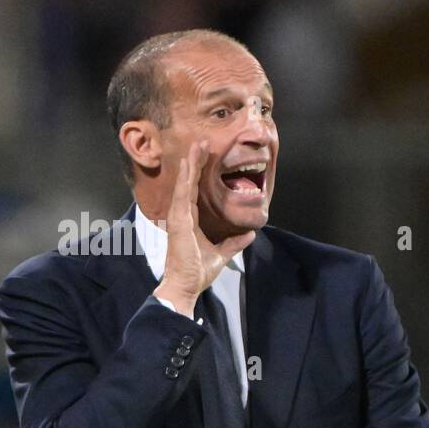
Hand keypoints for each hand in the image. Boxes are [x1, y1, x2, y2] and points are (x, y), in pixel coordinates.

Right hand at [153, 141, 255, 315]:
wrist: (187, 286)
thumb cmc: (198, 272)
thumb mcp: (221, 254)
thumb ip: (233, 243)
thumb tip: (249, 234)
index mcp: (189, 220)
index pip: (194, 191)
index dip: (199, 173)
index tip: (205, 155)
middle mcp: (182, 215)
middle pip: (189, 182)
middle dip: (195, 161)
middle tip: (202, 141)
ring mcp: (178, 217)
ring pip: (185, 184)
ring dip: (191, 164)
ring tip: (197, 145)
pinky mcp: (178, 221)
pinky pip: (183, 195)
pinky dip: (186, 178)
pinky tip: (189, 163)